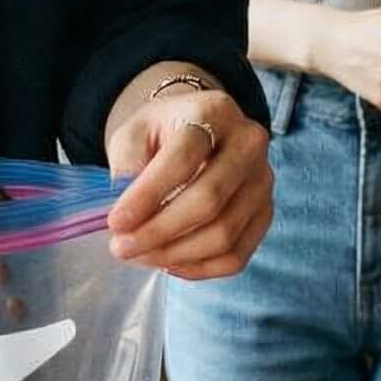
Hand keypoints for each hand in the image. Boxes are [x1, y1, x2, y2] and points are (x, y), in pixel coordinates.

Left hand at [105, 87, 272, 280]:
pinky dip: (200, 268)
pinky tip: (169, 263)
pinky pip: (236, 255)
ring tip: (140, 255)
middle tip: (121, 247)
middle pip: (209, 199)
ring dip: (176, 254)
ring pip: (224, 233)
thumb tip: (127, 216)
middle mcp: (248, 143)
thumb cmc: (163, 132)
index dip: (147, 195)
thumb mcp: (135, 132)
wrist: (200, 129)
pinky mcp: (265, 212)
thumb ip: (127, 165)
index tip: (115, 222)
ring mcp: (262, 180)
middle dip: (159, 231)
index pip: (183, 158)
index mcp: (213, 112)